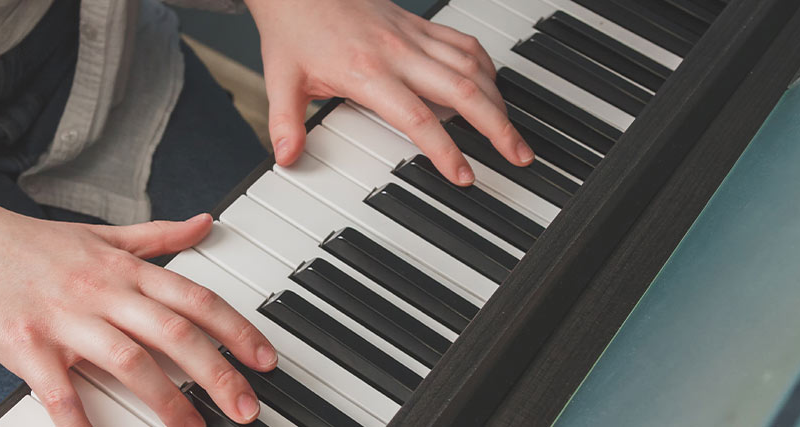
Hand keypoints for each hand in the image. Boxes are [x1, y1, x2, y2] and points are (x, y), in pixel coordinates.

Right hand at [0, 210, 275, 426]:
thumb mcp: (100, 233)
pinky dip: (80, 418)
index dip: (236, 330)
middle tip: (246, 409)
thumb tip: (206, 222)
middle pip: (174, 333)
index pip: (195, 298)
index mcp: (122, 268)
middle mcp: (101, 291)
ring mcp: (64, 318)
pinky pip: (59, 389)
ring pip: (129, 361)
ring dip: (167, 401)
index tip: (265, 360)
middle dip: (217, 374)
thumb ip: (157, 235)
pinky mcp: (24, 343)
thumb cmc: (28, 243)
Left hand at [246, 0, 532, 185]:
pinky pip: (464, 44)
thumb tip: (287, 157)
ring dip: (498, 100)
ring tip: (512, 131)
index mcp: (367, 72)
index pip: (417, 117)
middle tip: (518, 154)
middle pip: (463, 92)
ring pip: (472, 66)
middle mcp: (398, 53)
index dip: (444, 149)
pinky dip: (485, 67)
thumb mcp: (281, 80)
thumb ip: (286, 122)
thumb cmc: (295, 30)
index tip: (463, 175)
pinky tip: (492, 87)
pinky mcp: (419, 25)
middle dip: (497, 126)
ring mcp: (413, 36)